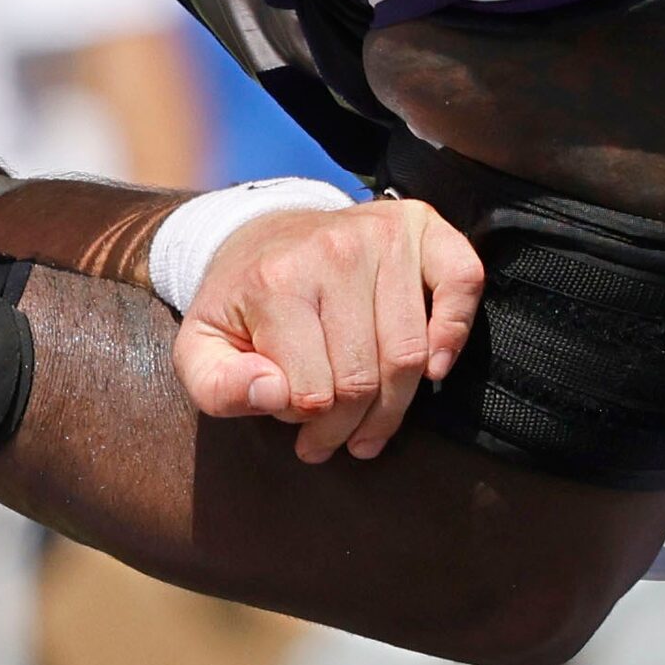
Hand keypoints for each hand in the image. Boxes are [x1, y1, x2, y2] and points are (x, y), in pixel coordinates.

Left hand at [172, 198, 482, 464]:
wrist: (259, 237)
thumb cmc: (238, 306)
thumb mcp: (201, 350)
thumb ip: (217, 387)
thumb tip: (273, 395)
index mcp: (274, 281)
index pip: (313, 392)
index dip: (305, 422)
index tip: (294, 422)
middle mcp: (333, 251)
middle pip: (365, 378)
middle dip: (350, 425)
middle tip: (334, 438)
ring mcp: (381, 235)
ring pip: (412, 354)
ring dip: (396, 404)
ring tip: (368, 424)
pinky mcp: (420, 226)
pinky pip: (464, 282)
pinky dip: (456, 333)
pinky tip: (433, 369)